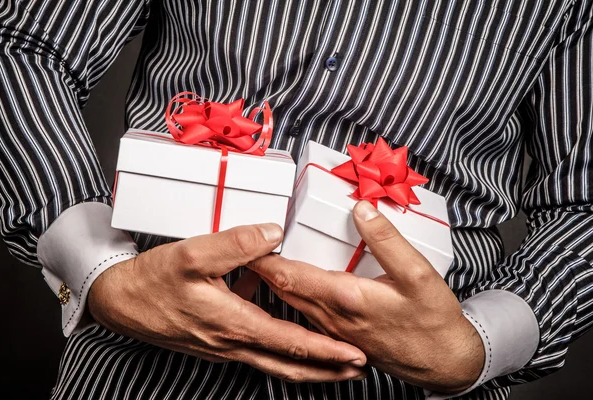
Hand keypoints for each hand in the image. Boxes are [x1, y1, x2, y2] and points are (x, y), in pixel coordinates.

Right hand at [87, 223, 366, 381]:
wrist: (121, 301)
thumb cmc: (153, 281)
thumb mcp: (191, 254)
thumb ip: (234, 243)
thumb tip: (273, 233)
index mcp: (233, 322)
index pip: (289, 343)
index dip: (325, 351)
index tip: (354, 354)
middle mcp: (233, 341)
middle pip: (289, 365)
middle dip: (328, 370)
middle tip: (360, 369)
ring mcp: (225, 345)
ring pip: (275, 361)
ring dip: (309, 364)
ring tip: (336, 361)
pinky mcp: (218, 340)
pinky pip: (257, 348)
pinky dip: (282, 348)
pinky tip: (287, 326)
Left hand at [248, 201, 483, 391]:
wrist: (442, 362)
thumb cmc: (431, 320)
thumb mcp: (419, 274)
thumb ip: (387, 241)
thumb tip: (361, 210)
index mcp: (344, 298)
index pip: (290, 275)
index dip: (263, 256)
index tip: (243, 238)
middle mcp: (330, 317)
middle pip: (282, 289)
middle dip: (259, 266)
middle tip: (240, 242)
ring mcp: (332, 330)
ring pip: (290, 302)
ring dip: (271, 282)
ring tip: (256, 259)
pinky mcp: (338, 335)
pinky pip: (303, 313)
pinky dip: (289, 296)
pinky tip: (290, 286)